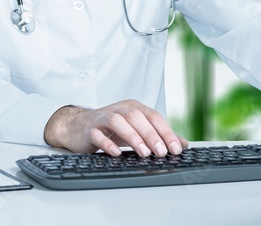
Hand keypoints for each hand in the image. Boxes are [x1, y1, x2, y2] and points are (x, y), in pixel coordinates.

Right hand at [44, 99, 188, 157]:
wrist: (78, 126)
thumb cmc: (110, 128)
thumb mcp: (137, 129)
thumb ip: (159, 135)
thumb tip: (183, 144)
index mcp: (133, 107)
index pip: (153, 116)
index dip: (166, 132)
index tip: (176, 149)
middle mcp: (119, 109)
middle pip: (137, 117)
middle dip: (152, 135)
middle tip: (161, 152)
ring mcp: (103, 118)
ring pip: (118, 122)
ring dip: (133, 136)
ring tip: (144, 153)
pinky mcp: (90, 129)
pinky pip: (98, 134)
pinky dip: (107, 143)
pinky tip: (116, 153)